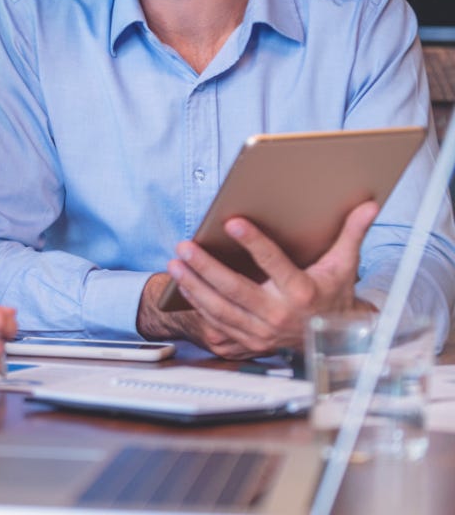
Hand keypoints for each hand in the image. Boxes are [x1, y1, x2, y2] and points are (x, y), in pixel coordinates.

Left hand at [154, 200, 380, 357]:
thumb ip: (352, 233)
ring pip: (220, 308)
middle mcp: (280, 314)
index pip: (274, 263)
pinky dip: (197, 304)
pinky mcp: (250, 342)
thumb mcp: (344, 265)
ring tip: (176, 263)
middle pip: (235, 289)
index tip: (232, 222)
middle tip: (185, 247)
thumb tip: (369, 205)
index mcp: (303, 292)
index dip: (253, 242)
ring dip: (194, 285)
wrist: (334, 339)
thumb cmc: (333, 295)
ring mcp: (262, 331)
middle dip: (206, 267)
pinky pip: (217, 323)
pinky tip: (183, 285)